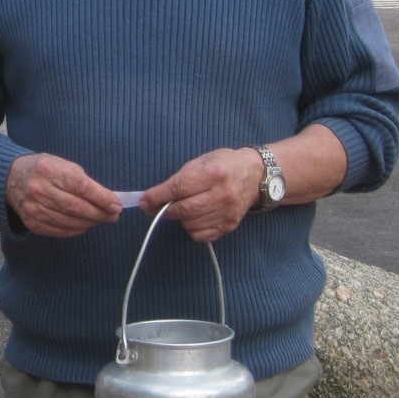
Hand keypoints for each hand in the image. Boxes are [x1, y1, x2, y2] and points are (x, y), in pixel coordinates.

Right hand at [5, 153, 122, 236]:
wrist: (10, 179)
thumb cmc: (44, 169)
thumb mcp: (63, 165)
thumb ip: (84, 181)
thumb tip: (109, 200)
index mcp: (48, 169)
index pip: (81, 187)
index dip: (102, 198)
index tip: (116, 205)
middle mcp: (39, 189)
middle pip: (76, 207)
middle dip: (99, 213)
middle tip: (113, 215)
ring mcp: (34, 208)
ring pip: (70, 222)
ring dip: (90, 223)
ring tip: (101, 220)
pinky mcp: (32, 223)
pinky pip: (60, 231)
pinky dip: (77, 230)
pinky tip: (85, 225)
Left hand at [139, 147, 260, 242]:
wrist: (255, 175)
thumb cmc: (222, 165)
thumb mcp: (200, 162)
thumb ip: (178, 179)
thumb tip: (153, 197)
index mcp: (214, 173)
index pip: (179, 189)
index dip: (157, 196)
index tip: (144, 200)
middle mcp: (223, 194)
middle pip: (183, 210)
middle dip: (162, 210)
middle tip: (152, 208)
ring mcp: (227, 212)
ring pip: (189, 224)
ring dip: (177, 218)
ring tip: (179, 208)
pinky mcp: (229, 225)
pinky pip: (200, 235)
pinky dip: (190, 228)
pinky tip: (194, 217)